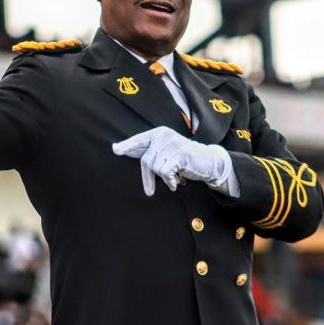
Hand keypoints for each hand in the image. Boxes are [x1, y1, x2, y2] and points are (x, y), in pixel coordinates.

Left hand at [112, 126, 232, 196]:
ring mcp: (173, 143)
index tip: (115, 149)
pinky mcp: (180, 153)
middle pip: (146, 161)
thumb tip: (120, 149)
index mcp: (158, 133)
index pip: (139, 140)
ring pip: (155, 168)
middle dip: (147, 178)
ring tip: (172, 178)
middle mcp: (164, 136)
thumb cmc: (184, 158)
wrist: (208, 161)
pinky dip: (169, 181)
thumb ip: (148, 152)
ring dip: (163, 178)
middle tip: (149, 191)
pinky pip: (165, 171)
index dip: (127, 146)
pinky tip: (175, 182)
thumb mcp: (165, 153)